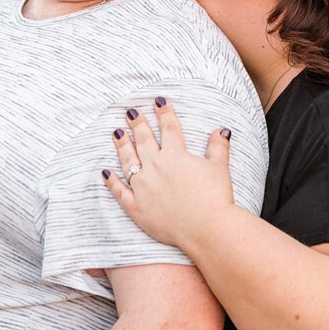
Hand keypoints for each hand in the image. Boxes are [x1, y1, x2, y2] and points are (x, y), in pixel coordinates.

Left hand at [102, 97, 235, 248]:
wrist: (207, 229)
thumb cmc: (216, 199)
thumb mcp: (219, 169)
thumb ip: (217, 148)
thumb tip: (222, 130)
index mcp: (175, 155)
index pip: (168, 128)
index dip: (164, 112)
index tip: (158, 100)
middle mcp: (155, 166)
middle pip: (144, 140)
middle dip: (137, 124)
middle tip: (130, 112)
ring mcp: (143, 186)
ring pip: (128, 161)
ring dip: (122, 145)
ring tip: (116, 133)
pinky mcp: (137, 206)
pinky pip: (120, 191)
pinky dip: (112, 182)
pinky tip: (105, 172)